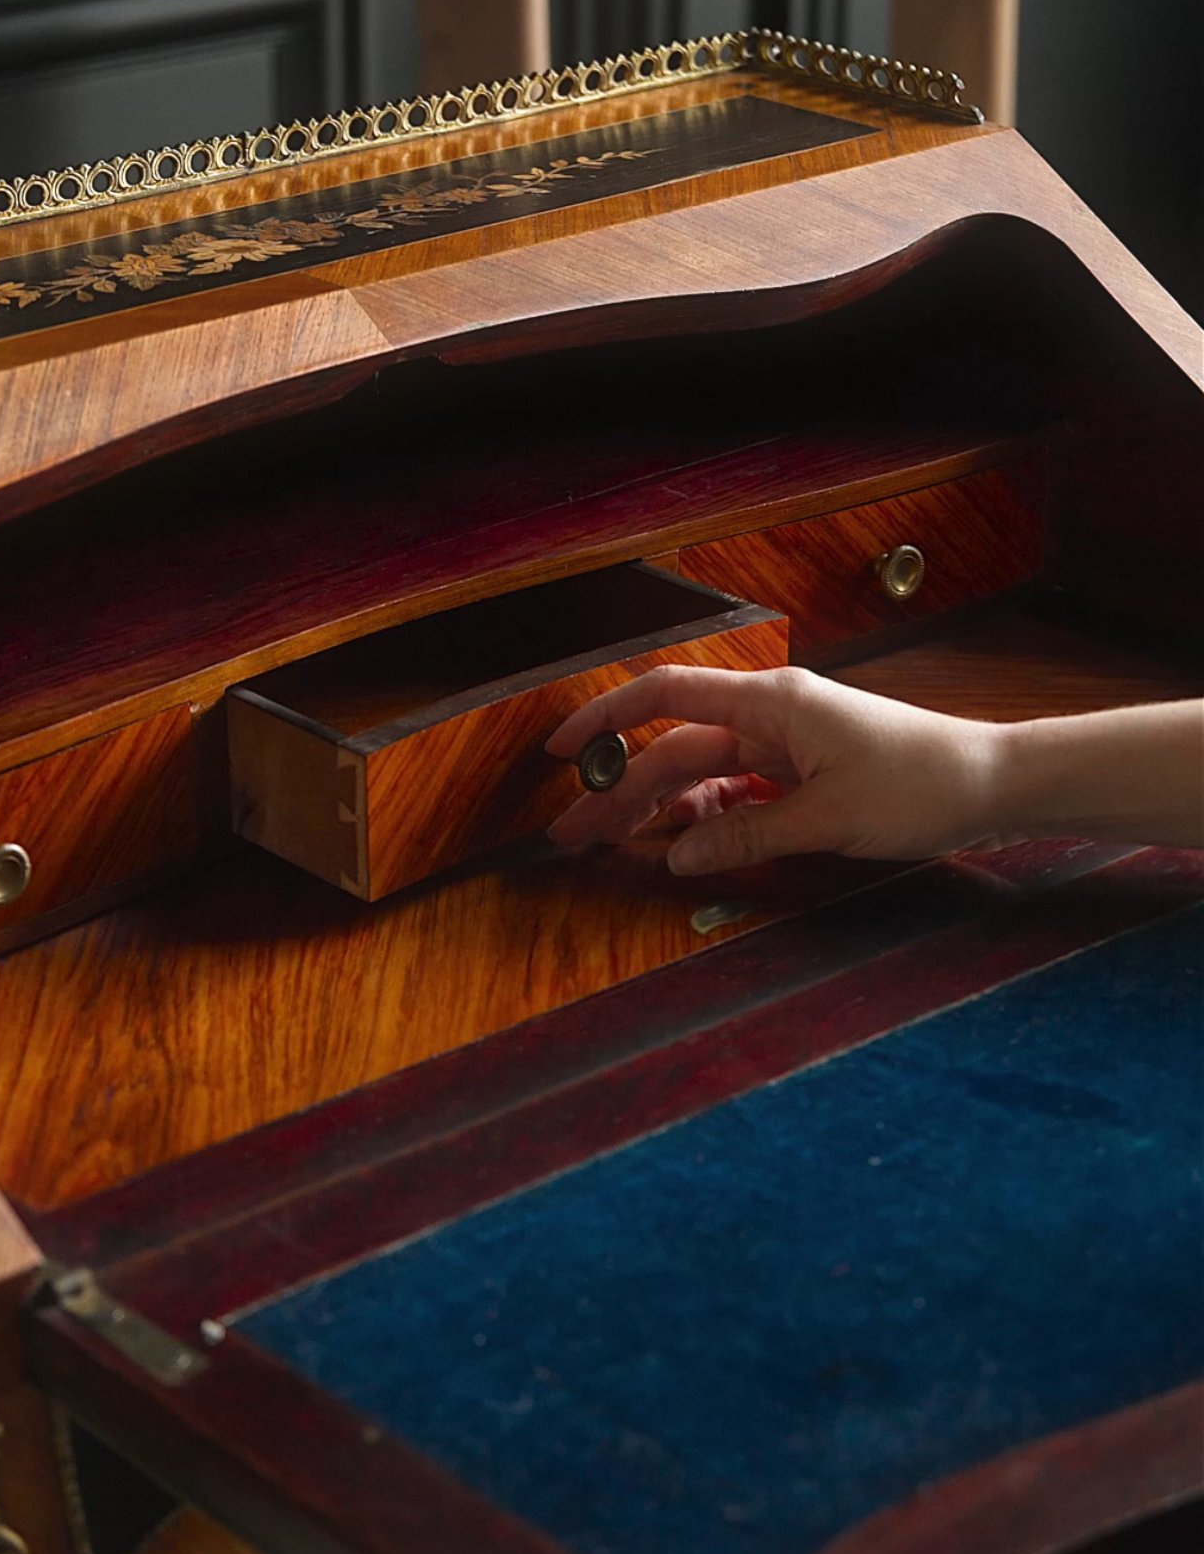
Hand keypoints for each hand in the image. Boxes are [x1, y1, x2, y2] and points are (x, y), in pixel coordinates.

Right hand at [546, 666, 1005, 875]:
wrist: (993, 784)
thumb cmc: (922, 784)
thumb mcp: (828, 818)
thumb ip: (745, 834)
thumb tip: (676, 855)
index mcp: (772, 703)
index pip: (666, 698)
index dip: (605, 719)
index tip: (560, 751)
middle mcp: (771, 716)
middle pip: (674, 751)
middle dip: (618, 792)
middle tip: (571, 837)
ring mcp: (785, 746)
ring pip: (699, 776)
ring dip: (654, 810)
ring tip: (608, 848)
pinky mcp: (802, 775)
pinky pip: (735, 794)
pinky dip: (704, 820)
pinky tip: (675, 846)